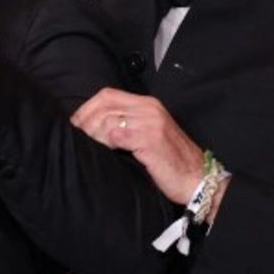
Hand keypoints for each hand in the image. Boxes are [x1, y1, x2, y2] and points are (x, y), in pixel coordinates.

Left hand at [71, 87, 206, 204]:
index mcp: (147, 104)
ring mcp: (151, 123)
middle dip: (85, 121)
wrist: (198, 179)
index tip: (76, 124)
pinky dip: (105, 144)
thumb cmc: (171, 162)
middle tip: (77, 138)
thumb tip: (93, 127)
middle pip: (104, 105)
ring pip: (108, 120)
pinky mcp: (150, 139)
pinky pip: (117, 136)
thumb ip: (127, 124)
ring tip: (90, 148)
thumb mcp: (149, 134)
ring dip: (93, 135)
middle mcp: (149, 108)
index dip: (86, 108)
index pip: (107, 95)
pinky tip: (104, 154)